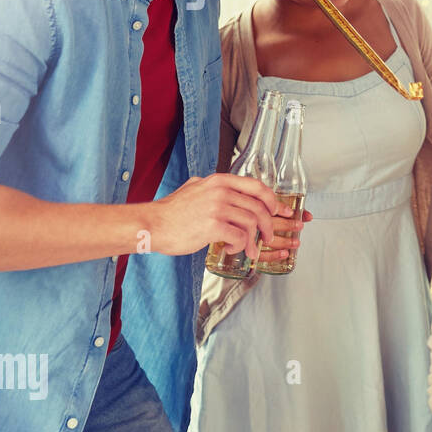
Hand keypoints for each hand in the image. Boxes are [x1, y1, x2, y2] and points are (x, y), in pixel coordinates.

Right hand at [143, 173, 304, 259]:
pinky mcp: (213, 226)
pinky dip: (239, 246)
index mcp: (219, 181)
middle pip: (259, 207)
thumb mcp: (193, 187)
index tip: (279, 211)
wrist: (151, 224)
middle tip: (267, 237)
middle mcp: (221, 191)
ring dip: (254, 240)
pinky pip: (239, 237)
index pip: (257, 186)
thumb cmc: (171, 212)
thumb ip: (211, 186)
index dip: (273, 200)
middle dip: (269, 225)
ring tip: (249, 250)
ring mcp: (218, 207)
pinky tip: (231, 249)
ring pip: (252, 223)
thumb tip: (224, 188)